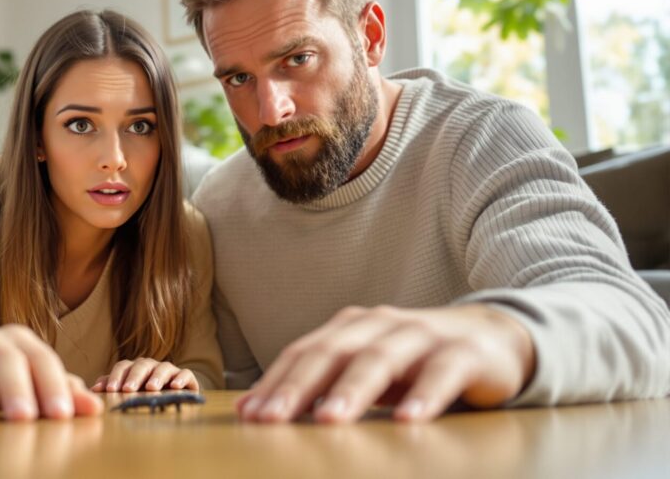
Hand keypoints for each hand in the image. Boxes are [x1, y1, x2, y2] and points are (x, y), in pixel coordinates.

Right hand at [0, 324, 103, 421]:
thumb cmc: (1, 382)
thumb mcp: (32, 383)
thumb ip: (63, 393)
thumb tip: (94, 408)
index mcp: (18, 342)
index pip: (41, 360)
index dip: (52, 386)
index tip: (61, 415)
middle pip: (4, 360)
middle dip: (15, 388)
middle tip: (25, 417)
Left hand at [92, 358, 198, 392]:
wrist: (174, 398)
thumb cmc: (145, 395)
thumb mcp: (128, 392)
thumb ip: (111, 387)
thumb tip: (93, 389)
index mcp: (135, 368)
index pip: (123, 367)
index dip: (116, 377)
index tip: (110, 390)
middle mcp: (151, 366)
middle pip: (142, 365)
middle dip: (134, 377)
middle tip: (128, 389)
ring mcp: (169, 371)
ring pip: (163, 368)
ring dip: (157, 377)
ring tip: (151, 388)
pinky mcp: (186, 378)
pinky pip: (185, 374)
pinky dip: (181, 378)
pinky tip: (175, 386)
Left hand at [237, 305, 535, 422]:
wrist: (494, 335)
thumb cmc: (416, 360)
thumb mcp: (367, 368)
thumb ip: (321, 384)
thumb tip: (258, 411)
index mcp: (351, 328)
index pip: (304, 353)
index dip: (275, 382)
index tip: (249, 414)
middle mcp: (381, 325)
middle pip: (332, 354)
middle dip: (298, 387)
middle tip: (272, 419)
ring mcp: (423, 336)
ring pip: (380, 360)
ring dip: (352, 391)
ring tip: (329, 420)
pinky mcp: (464, 353)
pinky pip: (441, 374)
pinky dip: (423, 396)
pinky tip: (407, 420)